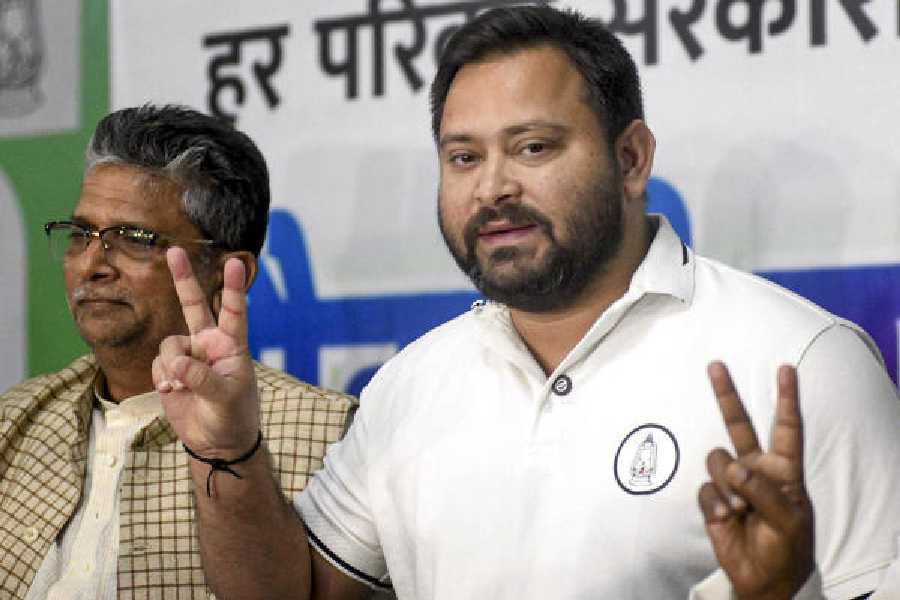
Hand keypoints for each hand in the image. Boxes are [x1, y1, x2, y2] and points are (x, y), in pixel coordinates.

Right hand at [152, 247, 258, 456]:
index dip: (232, 288)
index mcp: (232, 346)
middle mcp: (209, 344)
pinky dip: (162, 377)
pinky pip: (159, 364)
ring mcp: (189, 356)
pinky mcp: (170, 371)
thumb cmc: (233, 417)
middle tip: (174, 250)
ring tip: (180, 385)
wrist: (217, 442)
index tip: (234, 263)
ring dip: (171, 364)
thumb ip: (202, 378)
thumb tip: (177, 363)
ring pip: (169, 344)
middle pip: (193, 305)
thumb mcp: (225, 398)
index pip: (233, 312)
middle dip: (182, 279)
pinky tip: (172, 391)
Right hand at [698, 362, 814, 599]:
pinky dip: (714, 504)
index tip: (785, 369)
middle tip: (715, 365)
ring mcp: (732, 484)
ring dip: (726, 485)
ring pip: (716, 460)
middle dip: (726, 395)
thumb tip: (736, 467)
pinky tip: (727, 520)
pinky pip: (704, 489)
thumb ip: (764, 490)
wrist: (764, 580)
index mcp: (784, 470)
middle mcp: (756, 469)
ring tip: (740, 510)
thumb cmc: (788, 549)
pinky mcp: (712, 500)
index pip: (786, 428)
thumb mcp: (789, 521)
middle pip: (738, 425)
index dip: (786, 398)